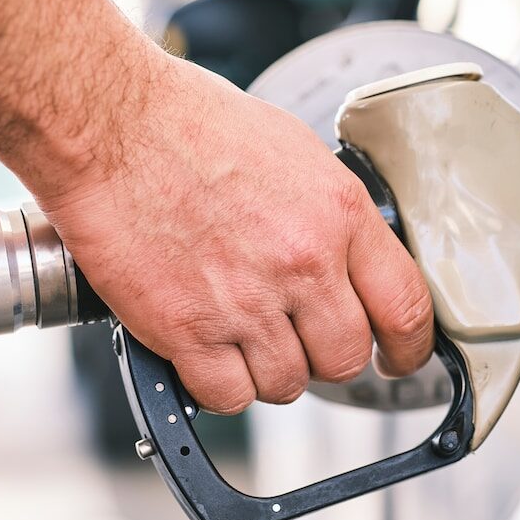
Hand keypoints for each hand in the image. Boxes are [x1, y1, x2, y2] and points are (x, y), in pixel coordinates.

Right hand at [0, 0, 434, 411]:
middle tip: (296, 337)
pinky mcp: (188, 330)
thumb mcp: (292, 150)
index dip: (409, 348)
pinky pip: (227, 396)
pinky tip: (202, 349)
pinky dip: (216, 385)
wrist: (110, 124)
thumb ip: (329, 213)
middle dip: (324, 356)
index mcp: (339, 212)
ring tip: (236, 332)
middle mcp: (304, 262)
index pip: (407, 307)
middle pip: (346, 359)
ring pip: (286, 384)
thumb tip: (346, 258)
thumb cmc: (187, 123)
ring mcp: (247, 302)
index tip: (398, 359)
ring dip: (266, 370)